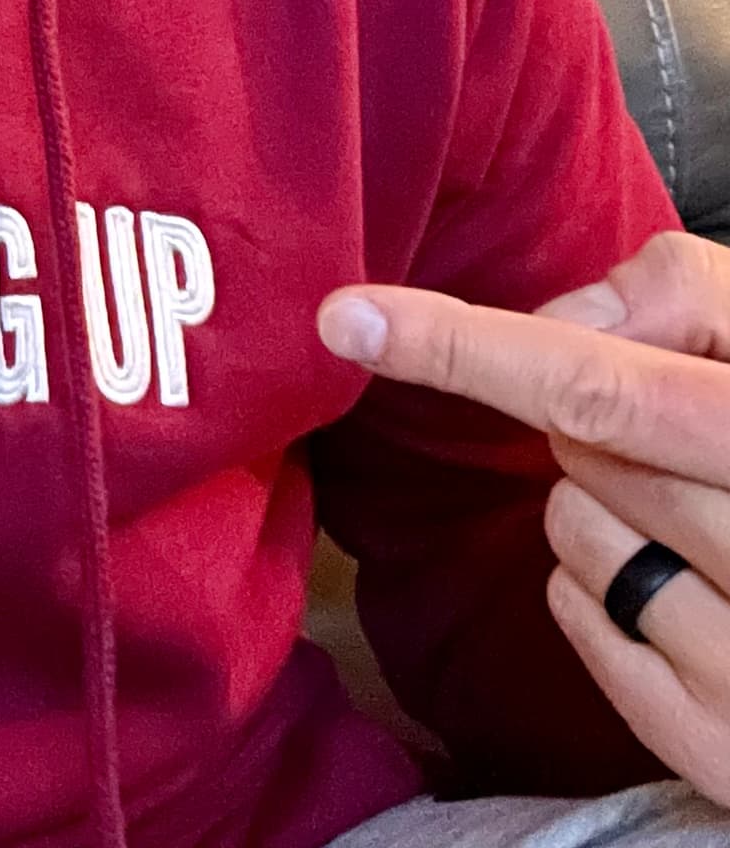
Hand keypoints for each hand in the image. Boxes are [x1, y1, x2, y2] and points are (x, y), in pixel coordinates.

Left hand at [317, 231, 729, 804]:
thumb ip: (682, 295)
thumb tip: (562, 324)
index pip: (595, 385)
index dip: (459, 344)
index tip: (348, 317)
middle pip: (578, 447)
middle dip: (606, 424)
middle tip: (696, 442)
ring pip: (569, 529)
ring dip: (606, 505)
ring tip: (706, 520)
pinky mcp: (715, 747)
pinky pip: (576, 617)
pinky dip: (601, 587)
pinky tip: (684, 586)